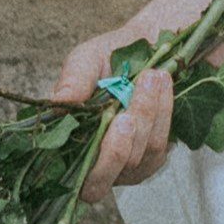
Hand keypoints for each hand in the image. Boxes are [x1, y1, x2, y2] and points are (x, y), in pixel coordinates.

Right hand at [55, 28, 180, 194]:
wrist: (154, 44)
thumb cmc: (113, 55)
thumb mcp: (88, 59)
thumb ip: (74, 79)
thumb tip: (60, 102)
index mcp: (68, 141)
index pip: (70, 175)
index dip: (88, 161)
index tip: (110, 120)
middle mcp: (94, 161)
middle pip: (100, 179)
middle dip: (117, 147)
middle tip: (128, 110)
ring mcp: (125, 165)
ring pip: (135, 160)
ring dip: (147, 117)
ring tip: (153, 77)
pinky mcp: (152, 158)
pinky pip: (158, 149)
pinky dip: (163, 117)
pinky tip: (163, 86)